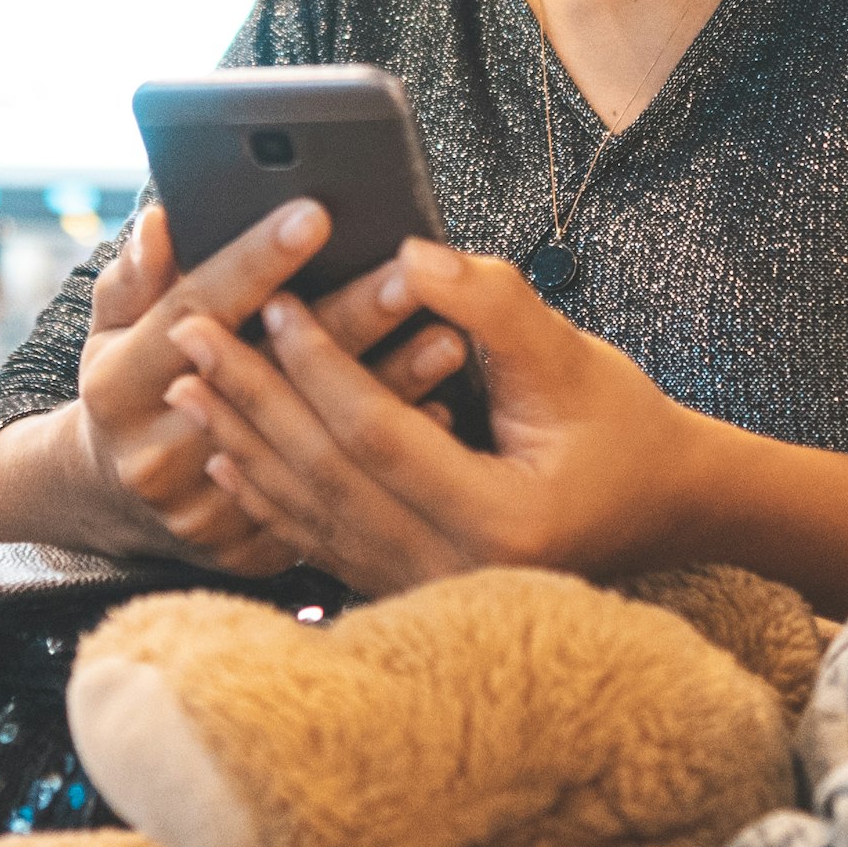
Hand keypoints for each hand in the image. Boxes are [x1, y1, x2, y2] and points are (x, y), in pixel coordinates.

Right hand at [55, 202, 466, 573]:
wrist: (115, 495)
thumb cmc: (129, 384)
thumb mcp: (112, 325)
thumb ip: (136, 276)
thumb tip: (162, 222)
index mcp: (121, 386)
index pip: (198, 308)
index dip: (256, 261)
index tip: (312, 215)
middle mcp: (157, 454)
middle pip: (269, 377)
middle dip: (346, 321)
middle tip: (409, 275)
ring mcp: (202, 511)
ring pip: (312, 443)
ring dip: (386, 389)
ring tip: (448, 340)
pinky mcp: (245, 551)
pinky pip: (333, 499)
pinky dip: (389, 458)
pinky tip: (442, 415)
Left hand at [164, 239, 709, 593]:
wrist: (662, 506)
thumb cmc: (623, 427)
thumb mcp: (572, 357)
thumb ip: (492, 304)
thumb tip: (409, 254)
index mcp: (498, 521)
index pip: (376, 435)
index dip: (318, 365)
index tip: (270, 302)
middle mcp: (456, 571)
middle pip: (325, 478)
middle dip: (251, 399)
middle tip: (189, 332)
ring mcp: (428, 592)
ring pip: (312, 515)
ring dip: (243, 444)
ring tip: (185, 384)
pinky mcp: (412, 588)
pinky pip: (323, 542)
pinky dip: (269, 496)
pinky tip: (225, 455)